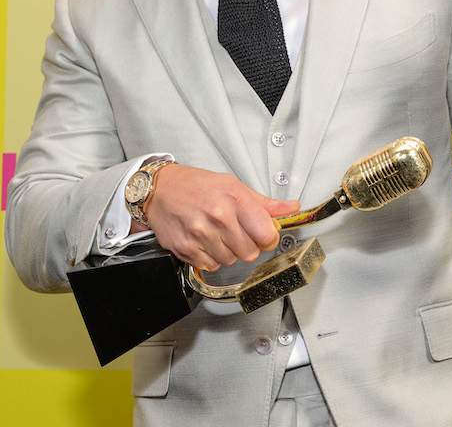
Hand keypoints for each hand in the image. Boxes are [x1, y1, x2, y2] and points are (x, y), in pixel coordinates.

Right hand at [136, 164, 299, 270]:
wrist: (160, 189)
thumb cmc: (196, 185)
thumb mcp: (233, 185)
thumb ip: (264, 203)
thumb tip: (292, 208)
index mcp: (234, 198)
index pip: (267, 234)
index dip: (267, 237)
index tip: (261, 234)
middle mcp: (218, 216)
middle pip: (250, 252)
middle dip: (247, 245)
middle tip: (235, 231)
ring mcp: (201, 234)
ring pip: (231, 261)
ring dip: (228, 251)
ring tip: (217, 233)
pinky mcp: (186, 248)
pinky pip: (211, 265)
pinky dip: (210, 257)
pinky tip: (204, 241)